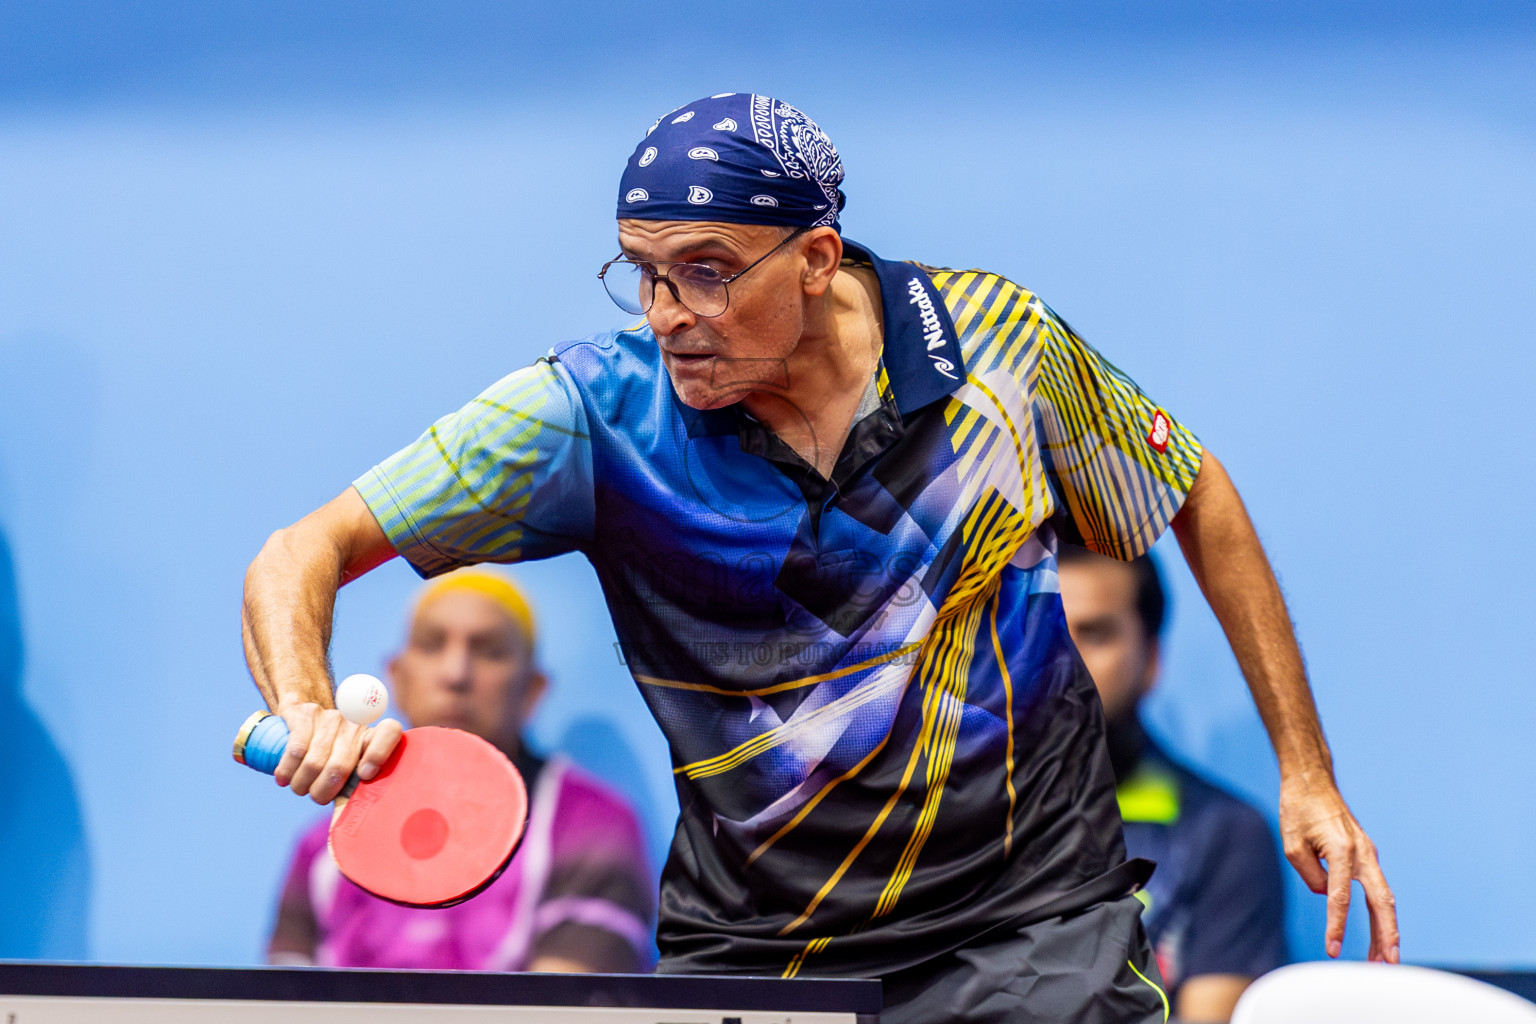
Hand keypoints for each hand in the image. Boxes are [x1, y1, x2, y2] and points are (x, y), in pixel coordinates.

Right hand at [272, 701, 402, 803]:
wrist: (307, 720)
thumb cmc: (333, 758)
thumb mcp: (348, 775)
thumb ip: (355, 800)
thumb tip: (351, 840)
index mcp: (374, 739)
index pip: (389, 733)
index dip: (379, 754)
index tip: (365, 775)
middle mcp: (356, 725)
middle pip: (340, 765)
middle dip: (322, 792)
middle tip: (316, 796)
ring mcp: (332, 717)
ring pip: (314, 763)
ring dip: (301, 785)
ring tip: (300, 787)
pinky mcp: (306, 715)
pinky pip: (295, 751)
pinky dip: (287, 771)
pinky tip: (284, 779)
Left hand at [1279, 771, 1398, 962]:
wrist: (1312, 783)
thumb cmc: (1298, 810)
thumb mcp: (1292, 844)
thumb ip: (1310, 874)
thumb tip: (1328, 897)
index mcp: (1342, 849)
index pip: (1339, 897)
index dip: (1337, 926)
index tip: (1332, 950)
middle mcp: (1363, 853)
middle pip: (1381, 901)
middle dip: (1386, 934)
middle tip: (1388, 964)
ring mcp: (1369, 854)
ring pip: (1383, 897)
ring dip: (1386, 928)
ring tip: (1384, 958)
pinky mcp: (1367, 856)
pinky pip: (1376, 888)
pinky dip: (1379, 912)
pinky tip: (1377, 932)